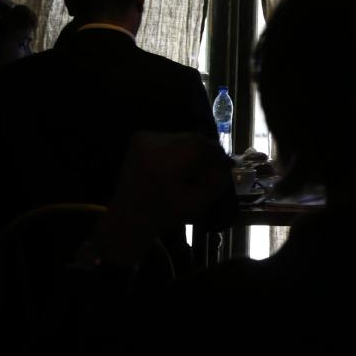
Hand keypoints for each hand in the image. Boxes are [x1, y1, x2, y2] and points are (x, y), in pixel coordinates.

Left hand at [94, 132, 232, 266]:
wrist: (128, 217)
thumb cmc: (162, 214)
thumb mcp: (196, 203)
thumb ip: (215, 181)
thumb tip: (228, 164)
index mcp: (164, 161)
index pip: (200, 145)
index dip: (217, 153)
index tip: (227, 164)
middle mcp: (152, 143)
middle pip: (191, 138)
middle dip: (207, 151)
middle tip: (217, 165)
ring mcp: (144, 138)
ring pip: (182, 137)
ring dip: (194, 149)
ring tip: (200, 166)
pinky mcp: (140, 138)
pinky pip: (171, 139)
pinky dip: (181, 148)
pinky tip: (182, 164)